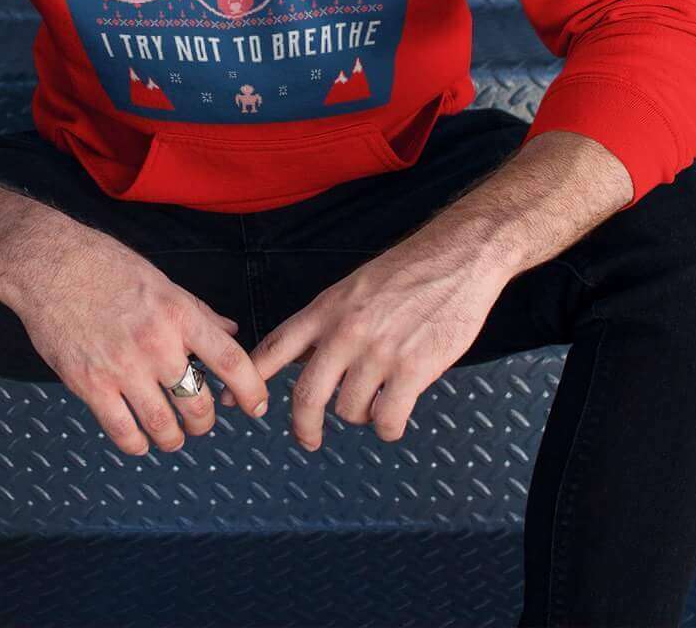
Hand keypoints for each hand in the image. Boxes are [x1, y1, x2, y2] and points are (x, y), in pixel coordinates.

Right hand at [6, 233, 271, 455]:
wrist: (49, 265)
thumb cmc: (105, 266)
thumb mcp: (161, 281)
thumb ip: (197, 311)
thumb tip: (231, 330)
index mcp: (178, 314)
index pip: (230, 360)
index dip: (250, 389)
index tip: (256, 405)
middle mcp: (156, 344)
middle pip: (197, 402)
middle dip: (204, 421)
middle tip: (200, 421)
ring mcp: (122, 368)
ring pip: (163, 425)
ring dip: (174, 438)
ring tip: (173, 437)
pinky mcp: (90, 385)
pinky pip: (122, 431)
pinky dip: (136, 444)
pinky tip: (139, 441)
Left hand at [219, 243, 503, 450]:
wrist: (458, 257)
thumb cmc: (408, 271)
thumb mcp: (354, 288)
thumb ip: (329, 322)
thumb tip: (304, 357)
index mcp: (327, 309)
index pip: (276, 347)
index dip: (252, 379)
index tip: (238, 402)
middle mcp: (346, 332)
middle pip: (306, 395)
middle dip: (303, 426)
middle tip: (307, 439)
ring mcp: (379, 352)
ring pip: (349, 411)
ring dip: (359, 418)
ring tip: (374, 406)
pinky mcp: (413, 369)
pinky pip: (387, 419)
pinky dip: (388, 428)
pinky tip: (394, 418)